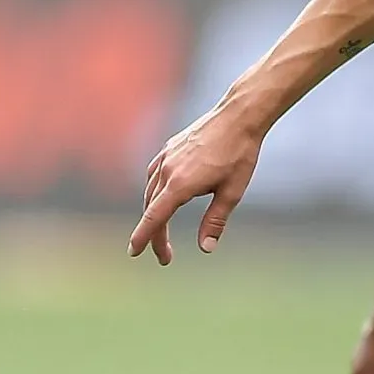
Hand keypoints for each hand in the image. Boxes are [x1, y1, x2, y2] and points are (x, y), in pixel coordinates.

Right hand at [128, 102, 263, 261]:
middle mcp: (168, 170)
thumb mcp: (232, 192)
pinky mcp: (170, 148)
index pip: (155, 217)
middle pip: (152, 209)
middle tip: (165, 256)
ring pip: (150, 191)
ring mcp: (166, 157)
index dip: (143, 237)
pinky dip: (153, 191)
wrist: (238, 116)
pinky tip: (160, 197)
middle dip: (155, 234)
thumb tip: (206, 248)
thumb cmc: (239, 154)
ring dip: (153, 214)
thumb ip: (215, 221)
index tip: (134, 252)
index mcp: (181, 184)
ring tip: (162, 232)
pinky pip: (153, 174)